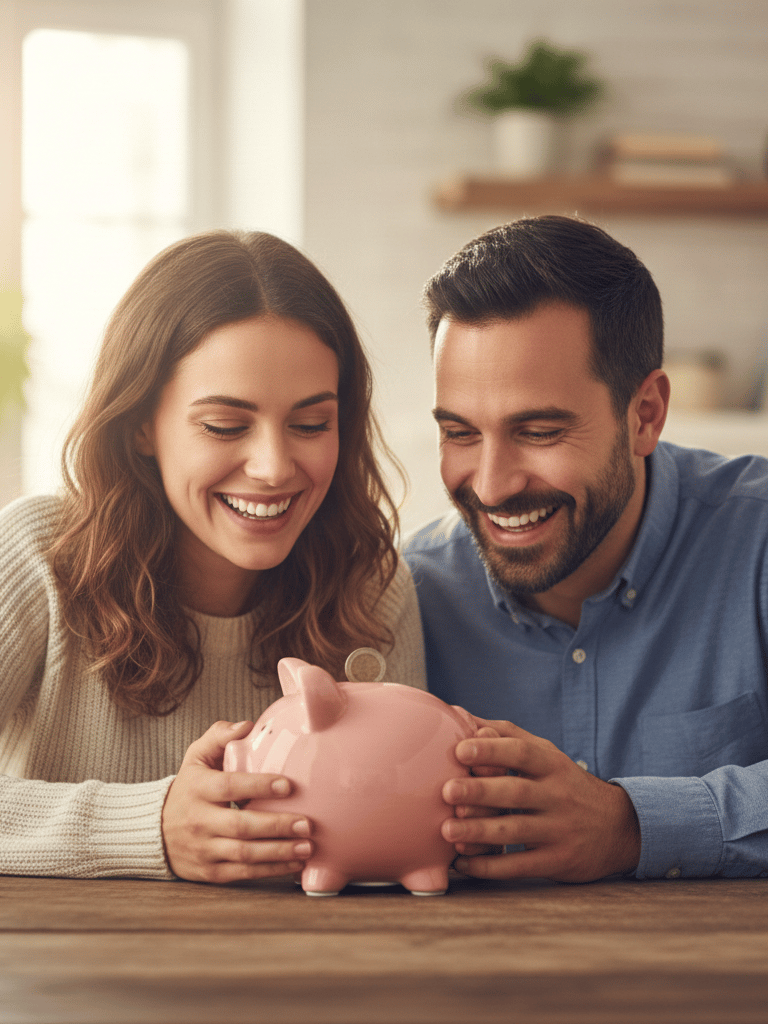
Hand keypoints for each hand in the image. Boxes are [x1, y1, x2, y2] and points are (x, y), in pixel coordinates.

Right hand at [162, 721, 312, 883]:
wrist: (154, 830)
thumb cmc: (188, 788)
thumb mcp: (196, 757)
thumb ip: (219, 737)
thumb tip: (247, 726)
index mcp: (199, 788)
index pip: (229, 787)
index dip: (259, 786)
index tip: (288, 786)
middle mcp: (199, 820)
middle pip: (240, 826)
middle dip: (276, 826)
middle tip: (307, 823)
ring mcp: (204, 849)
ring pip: (244, 854)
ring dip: (279, 852)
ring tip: (307, 846)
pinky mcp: (210, 872)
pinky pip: (243, 873)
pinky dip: (270, 870)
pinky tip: (294, 864)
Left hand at [441, 718, 639, 882]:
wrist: (618, 828)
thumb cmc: (565, 783)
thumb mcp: (546, 753)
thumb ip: (505, 735)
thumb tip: (459, 715)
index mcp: (552, 764)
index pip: (522, 753)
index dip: (491, 750)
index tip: (461, 751)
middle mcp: (557, 795)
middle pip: (516, 792)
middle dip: (480, 792)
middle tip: (447, 791)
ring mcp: (560, 830)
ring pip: (516, 830)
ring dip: (479, 832)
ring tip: (447, 831)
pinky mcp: (558, 861)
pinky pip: (521, 866)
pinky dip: (490, 867)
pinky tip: (464, 862)